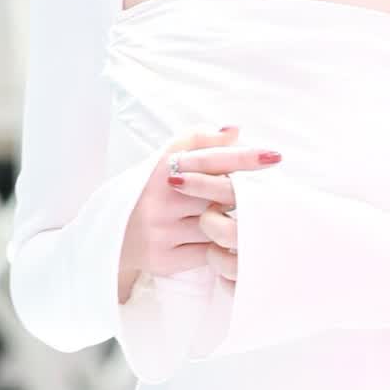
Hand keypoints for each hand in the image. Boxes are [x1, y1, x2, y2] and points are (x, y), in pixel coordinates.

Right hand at [164, 132, 284, 284]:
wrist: (114, 234)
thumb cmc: (151, 191)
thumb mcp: (166, 159)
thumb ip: (199, 140)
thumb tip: (235, 130)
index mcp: (162, 168)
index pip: (210, 159)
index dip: (243, 158)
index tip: (274, 157)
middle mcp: (161, 199)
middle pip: (219, 194)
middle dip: (239, 194)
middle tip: (252, 195)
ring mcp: (162, 231)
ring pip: (217, 225)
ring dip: (228, 222)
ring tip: (228, 219)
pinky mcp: (164, 258)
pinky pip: (208, 253)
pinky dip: (217, 246)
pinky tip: (217, 241)